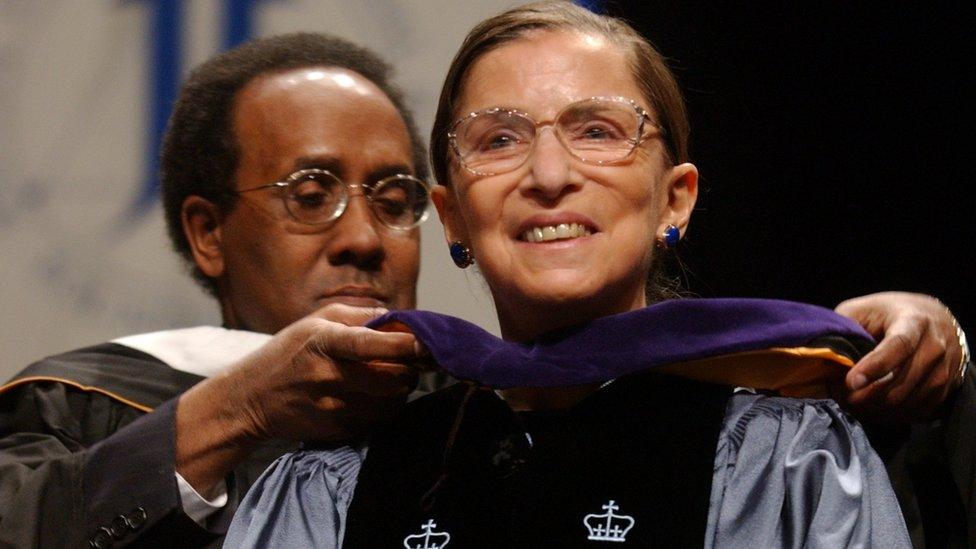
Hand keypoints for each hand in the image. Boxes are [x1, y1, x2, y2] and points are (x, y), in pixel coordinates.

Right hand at [176, 304, 425, 491]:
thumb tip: (396, 317)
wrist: (250, 399)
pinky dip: (384, 408)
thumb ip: (358, 315)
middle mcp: (327, 376)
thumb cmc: (288, 353)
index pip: (370, 344)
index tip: (424, 344)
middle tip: (411, 363)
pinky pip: (377, 420)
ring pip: (390, 403)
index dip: (403, 345)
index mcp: (323, 342)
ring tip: (392, 379)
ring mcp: (332, 407)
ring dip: (400, 391)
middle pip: (391, 379)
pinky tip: (372, 397)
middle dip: (410, 370)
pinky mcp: (336, 430)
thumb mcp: (314, 322)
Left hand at [835, 291, 965, 420]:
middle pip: (901, 381)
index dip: (874, 366)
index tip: (850, 382)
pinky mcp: (946, 387)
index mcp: (914, 322)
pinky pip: (918, 410)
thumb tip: (825, 352)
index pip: (897, 346)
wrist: (934, 319)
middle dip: (865, 395)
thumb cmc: (890, 314)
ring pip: (908, 400)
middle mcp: (936, 346)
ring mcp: (945, 369)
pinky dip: (892, 415)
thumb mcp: (864, 309)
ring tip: (852, 402)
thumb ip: (846, 326)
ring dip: (876, 408)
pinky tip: (873, 408)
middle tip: (840, 396)